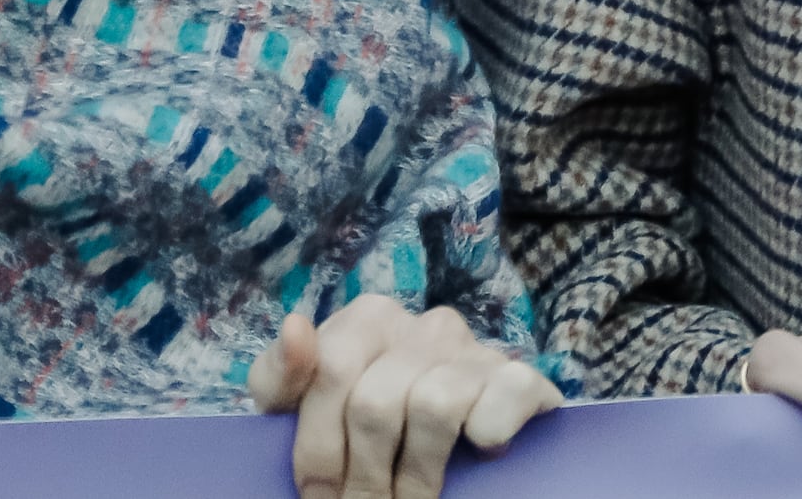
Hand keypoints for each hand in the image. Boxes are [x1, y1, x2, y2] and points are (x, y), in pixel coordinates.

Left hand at [253, 296, 557, 498]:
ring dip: (417, 475)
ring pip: (434, 407)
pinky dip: (490, 430)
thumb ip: (282, 376)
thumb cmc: (358, 427)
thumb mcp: (304, 406)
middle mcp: (425, 326)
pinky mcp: (519, 378)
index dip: (319, 445)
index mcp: (369, 320)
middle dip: (364, 476)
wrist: (445, 446)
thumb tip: (297, 329)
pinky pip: (506, 394)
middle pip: (376, 403)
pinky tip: (479, 451)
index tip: (318, 494)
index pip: (331, 370)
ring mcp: (475, 350)